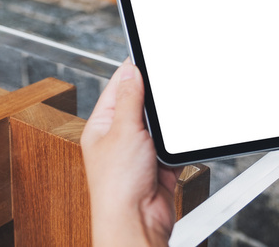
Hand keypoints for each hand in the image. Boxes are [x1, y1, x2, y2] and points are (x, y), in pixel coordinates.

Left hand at [81, 60, 179, 246]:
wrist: (137, 223)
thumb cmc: (117, 187)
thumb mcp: (123, 130)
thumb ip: (130, 98)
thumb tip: (131, 70)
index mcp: (102, 125)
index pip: (117, 86)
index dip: (132, 69)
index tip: (146, 54)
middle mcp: (119, 136)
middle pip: (141, 102)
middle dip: (154, 97)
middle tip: (166, 83)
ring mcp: (139, 150)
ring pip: (158, 123)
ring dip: (166, 122)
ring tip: (169, 119)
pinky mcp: (158, 163)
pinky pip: (171, 143)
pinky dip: (177, 141)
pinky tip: (176, 141)